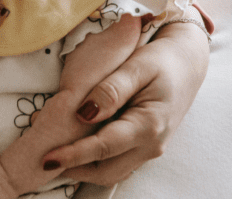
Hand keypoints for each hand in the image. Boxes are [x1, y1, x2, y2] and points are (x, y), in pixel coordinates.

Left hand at [40, 14, 210, 185]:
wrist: (187, 62)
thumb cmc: (162, 60)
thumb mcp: (137, 66)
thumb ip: (111, 90)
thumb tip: (84, 114)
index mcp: (149, 125)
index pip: (104, 147)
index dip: (73, 154)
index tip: (46, 158)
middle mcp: (151, 145)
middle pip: (105, 170)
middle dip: (73, 169)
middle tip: (43, 159)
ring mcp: (149, 149)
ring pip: (110, 172)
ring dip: (82, 168)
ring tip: (55, 155)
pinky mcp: (144, 147)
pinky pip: (116, 162)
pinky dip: (94, 161)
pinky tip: (76, 146)